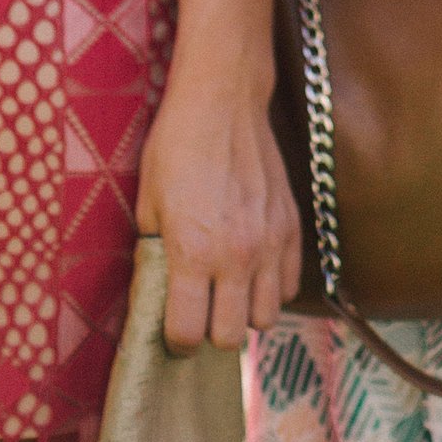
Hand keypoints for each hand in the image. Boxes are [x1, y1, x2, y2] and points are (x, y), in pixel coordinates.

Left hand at [135, 68, 304, 351]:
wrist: (222, 101)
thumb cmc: (175, 148)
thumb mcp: (147, 204)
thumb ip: (154, 257)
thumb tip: (156, 295)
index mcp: (193, 253)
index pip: (189, 333)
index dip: (176, 340)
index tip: (172, 330)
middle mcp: (237, 256)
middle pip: (231, 337)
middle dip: (211, 332)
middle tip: (199, 312)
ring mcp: (271, 242)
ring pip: (266, 317)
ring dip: (244, 313)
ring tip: (228, 294)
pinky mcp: (293, 226)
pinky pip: (291, 284)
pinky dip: (272, 288)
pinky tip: (253, 271)